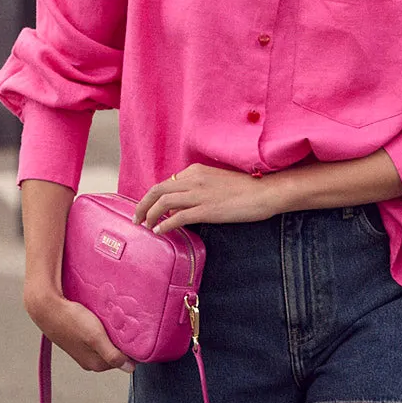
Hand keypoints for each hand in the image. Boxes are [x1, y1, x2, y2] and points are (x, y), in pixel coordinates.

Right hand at [25, 287, 134, 373]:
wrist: (46, 307)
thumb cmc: (71, 320)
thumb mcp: (95, 337)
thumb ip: (112, 354)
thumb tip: (130, 369)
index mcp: (95, 364)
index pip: (124, 361)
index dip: (131, 348)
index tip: (135, 333)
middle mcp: (90, 361)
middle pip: (116, 352)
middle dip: (122, 341)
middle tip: (125, 325)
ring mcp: (83, 351)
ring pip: (107, 344)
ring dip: (112, 335)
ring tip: (114, 320)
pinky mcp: (78, 340)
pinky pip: (98, 337)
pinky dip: (103, 330)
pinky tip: (102, 319)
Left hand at [135, 163, 279, 233]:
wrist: (265, 191)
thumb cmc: (246, 188)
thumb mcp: (217, 181)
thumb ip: (199, 188)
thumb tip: (183, 204)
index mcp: (196, 171)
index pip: (166, 183)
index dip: (153, 197)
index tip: (148, 208)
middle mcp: (194, 179)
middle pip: (157, 190)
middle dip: (142, 205)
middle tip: (136, 219)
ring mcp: (199, 194)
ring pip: (163, 202)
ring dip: (150, 215)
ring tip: (145, 226)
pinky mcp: (206, 210)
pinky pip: (178, 217)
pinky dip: (165, 224)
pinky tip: (160, 231)